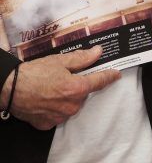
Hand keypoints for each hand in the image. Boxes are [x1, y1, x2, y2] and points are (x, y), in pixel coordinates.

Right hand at [0, 46, 119, 129]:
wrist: (9, 89)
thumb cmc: (33, 73)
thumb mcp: (60, 61)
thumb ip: (82, 58)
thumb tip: (98, 52)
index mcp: (77, 88)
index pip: (100, 81)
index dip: (109, 76)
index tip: (116, 74)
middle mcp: (71, 105)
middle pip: (84, 93)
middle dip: (78, 85)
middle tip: (64, 77)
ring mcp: (60, 117)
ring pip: (72, 104)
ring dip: (67, 97)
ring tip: (52, 88)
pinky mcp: (48, 124)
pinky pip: (59, 114)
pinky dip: (55, 107)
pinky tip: (46, 99)